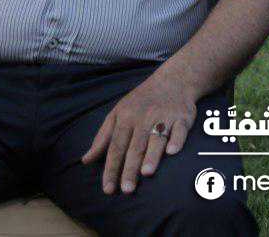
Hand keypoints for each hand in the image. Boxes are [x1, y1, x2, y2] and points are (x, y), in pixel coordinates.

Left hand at [81, 69, 196, 194]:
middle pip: (135, 146)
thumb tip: (86, 160)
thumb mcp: (118, 113)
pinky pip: (180, 130)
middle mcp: (144, 117)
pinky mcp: (183, 116)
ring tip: (146, 173)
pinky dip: (177, 140)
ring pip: (156, 138)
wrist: (174, 79)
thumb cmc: (142, 100)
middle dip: (130, 168)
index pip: (116, 147)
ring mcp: (164, 116)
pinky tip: (172, 151)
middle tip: (126, 189)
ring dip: (151, 155)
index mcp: (126, 117)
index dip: (111, 168)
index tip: (108, 188)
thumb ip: (102, 137)